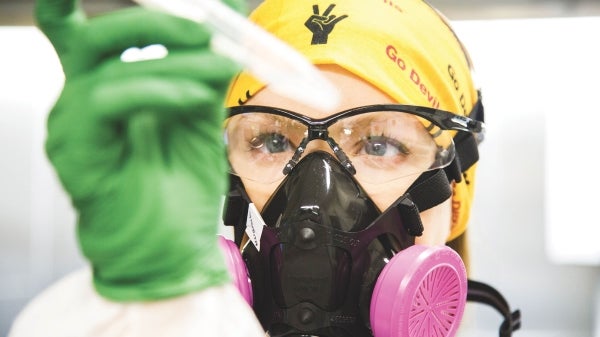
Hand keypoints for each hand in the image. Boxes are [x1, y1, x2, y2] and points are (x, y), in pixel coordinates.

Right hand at [35, 0, 239, 300]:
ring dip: (177, 63)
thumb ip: (202, 70)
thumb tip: (226, 21)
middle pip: (96, 37)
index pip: (79, 32)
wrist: (171, 250)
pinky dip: (158, 92)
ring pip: (112, 67)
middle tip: (210, 30)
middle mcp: (81, 101)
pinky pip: (109, 101)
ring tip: (221, 68)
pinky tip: (193, 99)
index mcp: (105, 89)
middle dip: (159, 23)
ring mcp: (72, 126)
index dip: (81, 4)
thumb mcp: (199, 117)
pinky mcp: (75, 152)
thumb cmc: (179, 190)